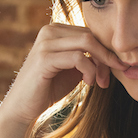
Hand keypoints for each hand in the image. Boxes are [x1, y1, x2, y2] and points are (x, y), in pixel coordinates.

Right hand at [0, 23, 126, 125]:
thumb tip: (113, 53)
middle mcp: (49, 31)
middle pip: (91, 35)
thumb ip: (89, 57)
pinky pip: (78, 58)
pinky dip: (89, 70)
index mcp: (56, 30)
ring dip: (100, 64)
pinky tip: (88, 83)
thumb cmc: (49, 88)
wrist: (23, 107)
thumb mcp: (73, 69)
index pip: (90, 32)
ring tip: (99, 82)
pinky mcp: (44, 58)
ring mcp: (46, 43)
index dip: (105, 50)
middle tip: (109, 78)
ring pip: (87, 43)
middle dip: (106, 56)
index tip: (114, 69)